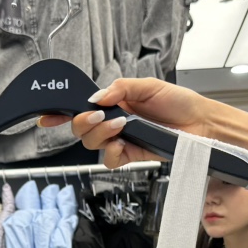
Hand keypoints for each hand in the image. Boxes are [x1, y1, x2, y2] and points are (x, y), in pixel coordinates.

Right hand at [38, 78, 215, 168]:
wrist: (201, 123)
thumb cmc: (179, 102)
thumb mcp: (148, 86)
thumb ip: (120, 89)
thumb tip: (96, 97)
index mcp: (114, 103)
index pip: (81, 108)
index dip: (61, 113)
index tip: (46, 116)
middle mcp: (113, 123)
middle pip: (80, 129)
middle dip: (83, 122)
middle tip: (99, 115)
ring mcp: (121, 140)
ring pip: (91, 144)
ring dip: (100, 134)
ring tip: (120, 125)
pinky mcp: (131, 156)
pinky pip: (109, 160)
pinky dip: (111, 153)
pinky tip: (122, 143)